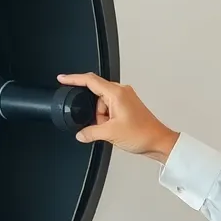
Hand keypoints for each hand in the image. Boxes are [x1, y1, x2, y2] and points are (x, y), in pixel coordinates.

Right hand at [56, 73, 179, 161]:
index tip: (62, 79)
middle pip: (95, 95)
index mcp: (116, 93)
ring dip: (101, 118)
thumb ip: (90, 132)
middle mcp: (121, 92)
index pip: (89, 80)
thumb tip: (80, 134)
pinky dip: (107, 120)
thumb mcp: (110, 133)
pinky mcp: (127, 107)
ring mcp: (125, 99)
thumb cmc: (142, 133)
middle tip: (100, 125)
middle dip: (93, 112)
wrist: (158, 141)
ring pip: (102, 105)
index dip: (73, 79)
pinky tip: (114, 129)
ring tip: (111, 130)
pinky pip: (109, 110)